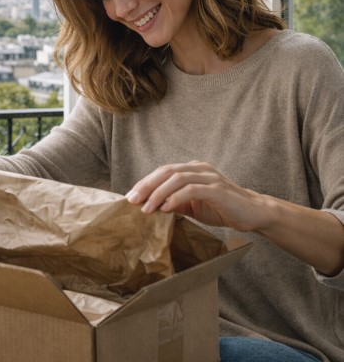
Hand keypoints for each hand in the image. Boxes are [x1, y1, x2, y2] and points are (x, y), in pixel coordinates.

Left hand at [125, 160, 266, 231]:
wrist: (254, 214)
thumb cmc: (223, 209)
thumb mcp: (193, 206)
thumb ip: (174, 203)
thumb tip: (150, 206)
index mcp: (192, 170)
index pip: (163, 172)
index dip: (145, 182)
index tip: (130, 197)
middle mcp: (199, 168)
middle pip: (166, 171)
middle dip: (147, 185)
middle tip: (132, 200)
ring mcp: (209, 177)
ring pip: (177, 178)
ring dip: (158, 193)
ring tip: (146, 209)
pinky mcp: (218, 189)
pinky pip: (192, 189)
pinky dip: (176, 198)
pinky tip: (166, 208)